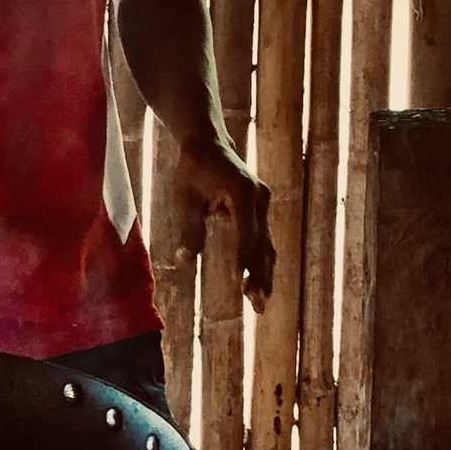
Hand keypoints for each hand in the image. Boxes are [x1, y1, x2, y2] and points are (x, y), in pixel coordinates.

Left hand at [174, 134, 274, 308]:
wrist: (208, 143)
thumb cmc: (192, 169)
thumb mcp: (185, 198)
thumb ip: (188, 229)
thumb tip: (184, 260)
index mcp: (242, 193)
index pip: (246, 233)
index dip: (243, 260)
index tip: (238, 284)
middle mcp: (259, 198)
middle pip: (263, 244)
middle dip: (261, 276)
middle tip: (257, 306)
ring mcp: (263, 203)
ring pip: (267, 245)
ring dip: (263, 274)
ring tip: (258, 303)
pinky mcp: (260, 208)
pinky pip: (262, 239)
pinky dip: (259, 261)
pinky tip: (256, 284)